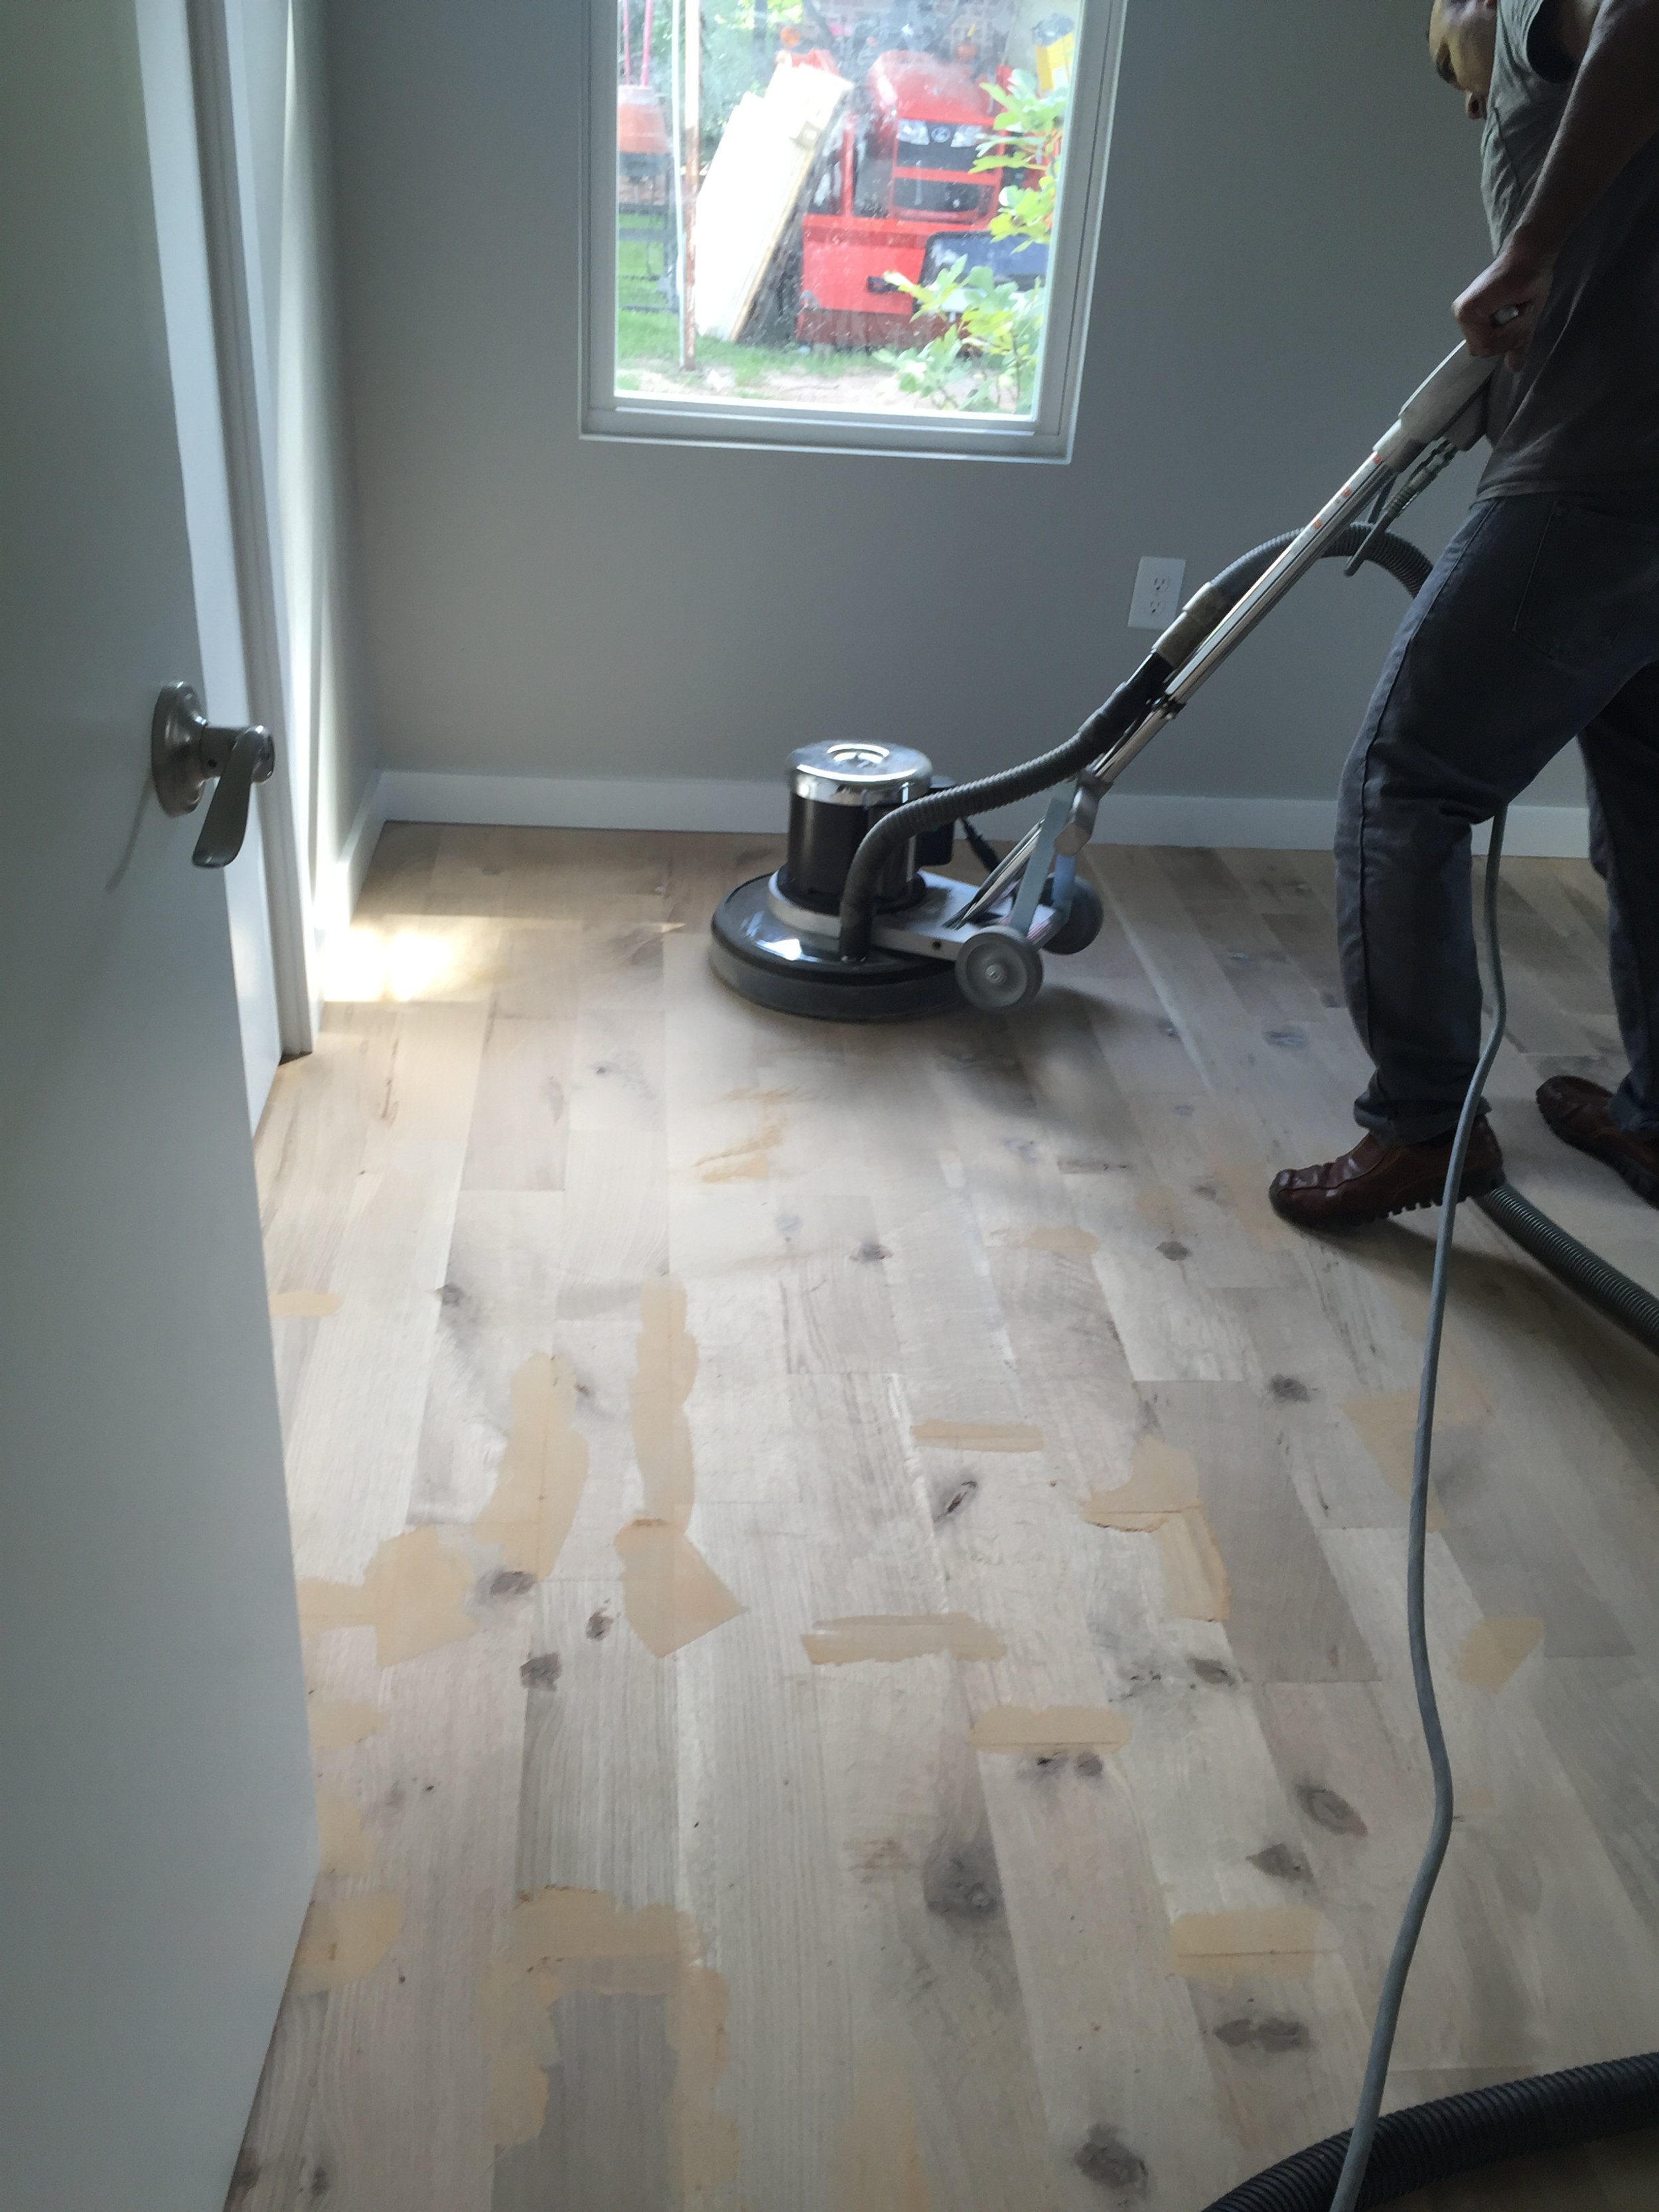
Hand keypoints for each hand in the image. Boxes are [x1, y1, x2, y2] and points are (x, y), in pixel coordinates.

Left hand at [1453, 234, 1557, 357]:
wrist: (1532, 257)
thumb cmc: (1529, 282)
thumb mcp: (1524, 321)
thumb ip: (1515, 344)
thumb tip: (1514, 368)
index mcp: (1471, 321)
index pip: (1486, 350)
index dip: (1508, 340)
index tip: (1520, 315)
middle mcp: (1462, 317)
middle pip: (1486, 351)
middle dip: (1510, 337)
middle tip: (1520, 309)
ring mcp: (1462, 313)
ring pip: (1489, 347)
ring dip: (1513, 331)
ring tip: (1518, 305)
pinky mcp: (1468, 311)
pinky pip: (1490, 339)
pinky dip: (1510, 327)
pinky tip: (1515, 304)